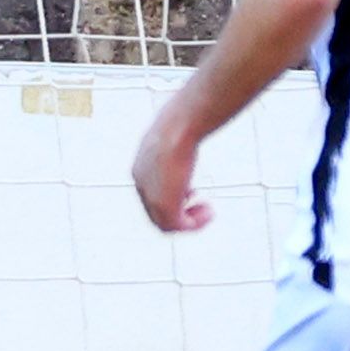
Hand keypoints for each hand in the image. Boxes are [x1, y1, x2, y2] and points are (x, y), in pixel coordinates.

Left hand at [130, 106, 207, 234]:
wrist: (178, 128)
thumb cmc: (179, 124)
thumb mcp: (173, 133)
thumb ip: (176, 139)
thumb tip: (189, 125)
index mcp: (140, 170)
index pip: (151, 194)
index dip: (173, 197)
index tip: (191, 192)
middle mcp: (141, 185)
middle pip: (156, 212)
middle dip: (180, 212)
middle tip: (202, 207)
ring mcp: (151, 197)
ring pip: (166, 223)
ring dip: (189, 222)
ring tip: (207, 212)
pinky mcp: (164, 205)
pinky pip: (178, 226)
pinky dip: (195, 224)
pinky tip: (209, 213)